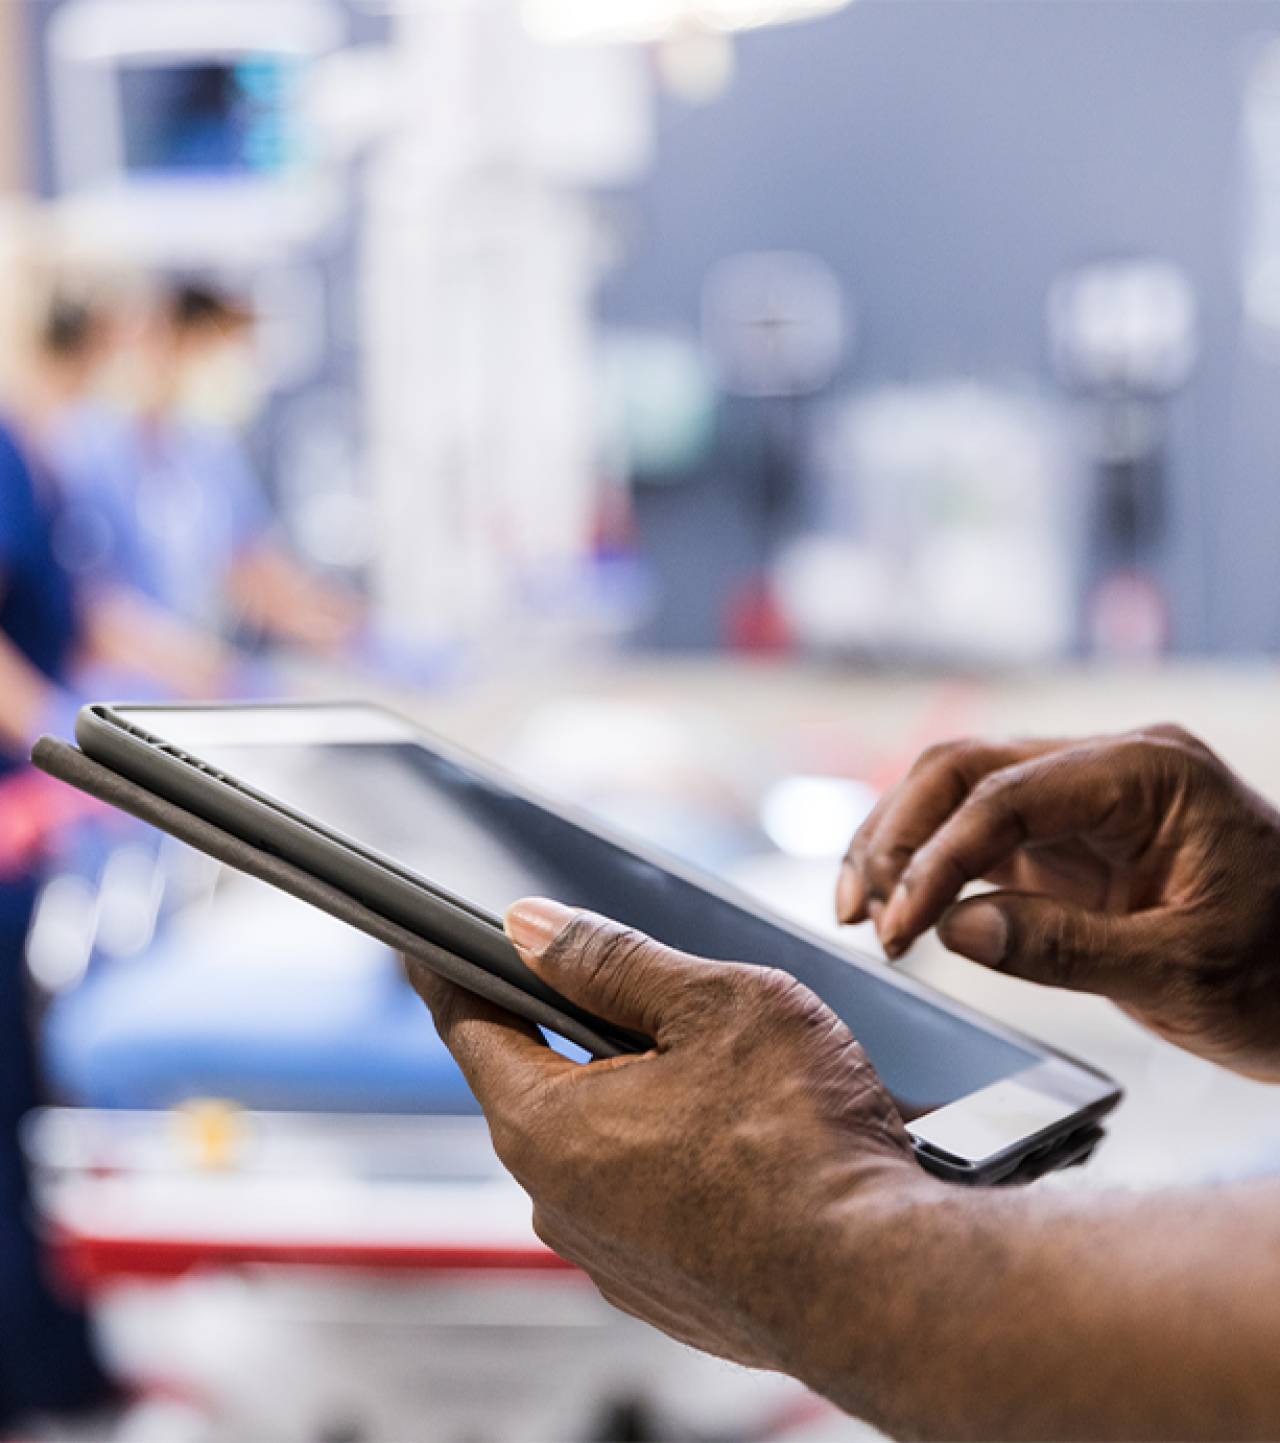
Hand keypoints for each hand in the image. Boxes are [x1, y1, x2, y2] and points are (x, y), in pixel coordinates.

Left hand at [408, 899, 925, 1383]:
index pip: (470, 1025)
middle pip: (539, 1082)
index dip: (450, 971)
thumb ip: (611, 960)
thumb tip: (533, 928)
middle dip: (577, 1029)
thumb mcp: (711, 1005)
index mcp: (547, 1124)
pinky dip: (675, 1156)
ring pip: (601, 1141)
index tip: (426, 946)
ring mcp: (610, 1254)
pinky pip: (644, 1196)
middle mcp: (559, 1200)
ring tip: (725, 1075)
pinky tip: (743, 1140)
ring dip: (639, 1095)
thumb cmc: (804, 1142)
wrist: (879, 1284)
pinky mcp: (664, 1288)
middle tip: (639, 993)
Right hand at [838, 725, 1279, 1077]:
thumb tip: (954, 927)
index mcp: (1149, 773)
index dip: (937, 858)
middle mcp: (1109, 767)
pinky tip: (898, 907)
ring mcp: (1084, 800)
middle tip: (861, 914)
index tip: (897, 925)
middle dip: (899, 836)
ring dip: (899, 844)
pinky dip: (929, 867)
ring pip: (957, 792)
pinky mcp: (1068, 840)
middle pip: (965, 769)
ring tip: (859, 911)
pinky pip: (978, 834)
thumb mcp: (1184, 973)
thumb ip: (1065, 947)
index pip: (1008, 795)